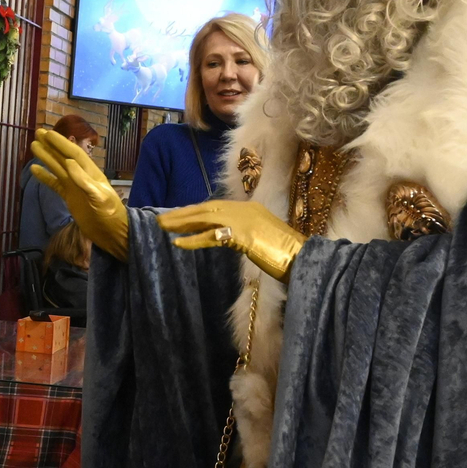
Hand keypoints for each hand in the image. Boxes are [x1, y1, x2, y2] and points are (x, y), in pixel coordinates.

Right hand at [31, 129, 127, 259]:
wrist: (111, 232)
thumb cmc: (109, 214)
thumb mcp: (99, 197)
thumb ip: (84, 181)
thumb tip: (69, 162)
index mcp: (90, 173)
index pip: (74, 153)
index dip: (61, 143)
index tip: (48, 134)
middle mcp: (81, 176)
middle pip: (64, 156)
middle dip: (52, 145)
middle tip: (38, 132)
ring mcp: (74, 186)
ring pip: (57, 168)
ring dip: (46, 157)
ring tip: (33, 146)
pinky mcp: (69, 197)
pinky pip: (54, 184)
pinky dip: (44, 177)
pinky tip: (34, 170)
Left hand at [157, 200, 305, 281]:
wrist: (305, 259)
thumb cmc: (286, 254)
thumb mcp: (262, 238)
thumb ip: (243, 235)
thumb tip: (225, 238)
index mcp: (251, 209)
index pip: (216, 207)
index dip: (194, 211)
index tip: (177, 217)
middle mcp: (246, 211)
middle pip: (207, 209)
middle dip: (183, 214)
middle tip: (162, 220)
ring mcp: (246, 222)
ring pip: (207, 218)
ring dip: (183, 223)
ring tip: (164, 227)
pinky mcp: (245, 237)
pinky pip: (214, 237)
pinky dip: (195, 240)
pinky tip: (179, 243)